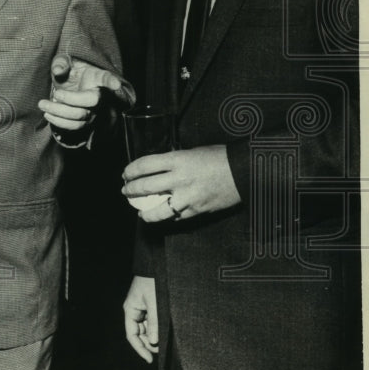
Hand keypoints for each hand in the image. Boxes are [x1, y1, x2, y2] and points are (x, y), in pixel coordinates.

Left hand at [37, 54, 134, 131]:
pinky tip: (47, 114)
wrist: (69, 87)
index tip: (115, 84)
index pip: (106, 78)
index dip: (111, 81)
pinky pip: (74, 127)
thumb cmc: (70, 72)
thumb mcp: (64, 62)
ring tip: (42, 104)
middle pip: (92, 101)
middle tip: (55, 93)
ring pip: (81, 117)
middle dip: (71, 99)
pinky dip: (59, 122)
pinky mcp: (84, 122)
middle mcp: (99, 95)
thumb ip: (61, 63)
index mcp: (96, 77)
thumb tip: (57, 70)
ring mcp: (94, 111)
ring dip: (60, 113)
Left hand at [122, 145, 240, 221]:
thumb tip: (159, 169)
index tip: (125, 174)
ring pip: (158, 210)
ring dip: (145, 212)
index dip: (130, 170)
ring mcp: (188, 197)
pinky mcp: (197, 210)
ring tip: (140, 213)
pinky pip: (177, 217)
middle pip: (145, 186)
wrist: (244, 171)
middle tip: (125, 191)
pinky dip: (168, 217)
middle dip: (131, 190)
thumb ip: (174, 161)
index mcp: (177, 159)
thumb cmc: (219, 157)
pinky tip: (164, 216)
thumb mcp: (192, 152)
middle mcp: (179, 179)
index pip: (144, 165)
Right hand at [122, 276, 158, 363]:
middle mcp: (134, 311)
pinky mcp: (149, 308)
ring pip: (146, 330)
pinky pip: (151, 323)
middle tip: (162, 352)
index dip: (139, 349)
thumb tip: (153, 342)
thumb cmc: (153, 282)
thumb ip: (154, 322)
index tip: (150, 360)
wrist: (156, 266)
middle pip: (139, 334)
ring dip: (154, 338)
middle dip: (148, 345)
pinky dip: (157, 330)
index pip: (131, 335)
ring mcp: (142, 310)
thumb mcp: (154, 302)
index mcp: (130, 310)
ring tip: (165, 344)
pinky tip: (164, 335)